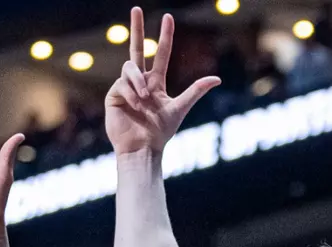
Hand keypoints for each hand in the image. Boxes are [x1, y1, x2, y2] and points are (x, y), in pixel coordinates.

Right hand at [105, 7, 221, 154]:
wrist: (142, 148)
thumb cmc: (160, 133)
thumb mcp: (179, 108)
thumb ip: (196, 91)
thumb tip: (217, 78)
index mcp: (155, 83)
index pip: (161, 54)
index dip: (165, 36)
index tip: (168, 17)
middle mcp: (140, 81)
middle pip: (137, 48)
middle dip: (137, 28)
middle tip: (136, 8)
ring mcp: (125, 87)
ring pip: (130, 68)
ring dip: (139, 81)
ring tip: (145, 98)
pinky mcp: (114, 94)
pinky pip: (123, 83)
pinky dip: (132, 92)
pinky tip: (136, 105)